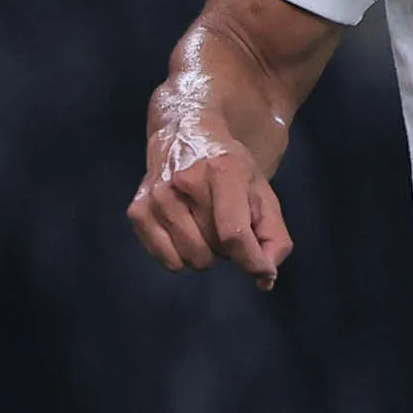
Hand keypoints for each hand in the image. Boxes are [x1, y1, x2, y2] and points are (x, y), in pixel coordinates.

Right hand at [126, 88, 290, 288]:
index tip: (264, 272)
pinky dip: (182, 256)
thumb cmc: (230, 168)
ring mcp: (157, 196)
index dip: (253, 261)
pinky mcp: (138, 210)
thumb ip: (275, 236)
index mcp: (223, 172)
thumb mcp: (263, 193)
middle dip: (229, 248)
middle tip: (227, 224)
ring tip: (206, 225)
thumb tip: (265, 278)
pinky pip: (167, 260)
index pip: (234, 233)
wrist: (185, 133)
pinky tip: (186, 231)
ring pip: (191, 259)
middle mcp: (185, 182)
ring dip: (206, 253)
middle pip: (215, 249)